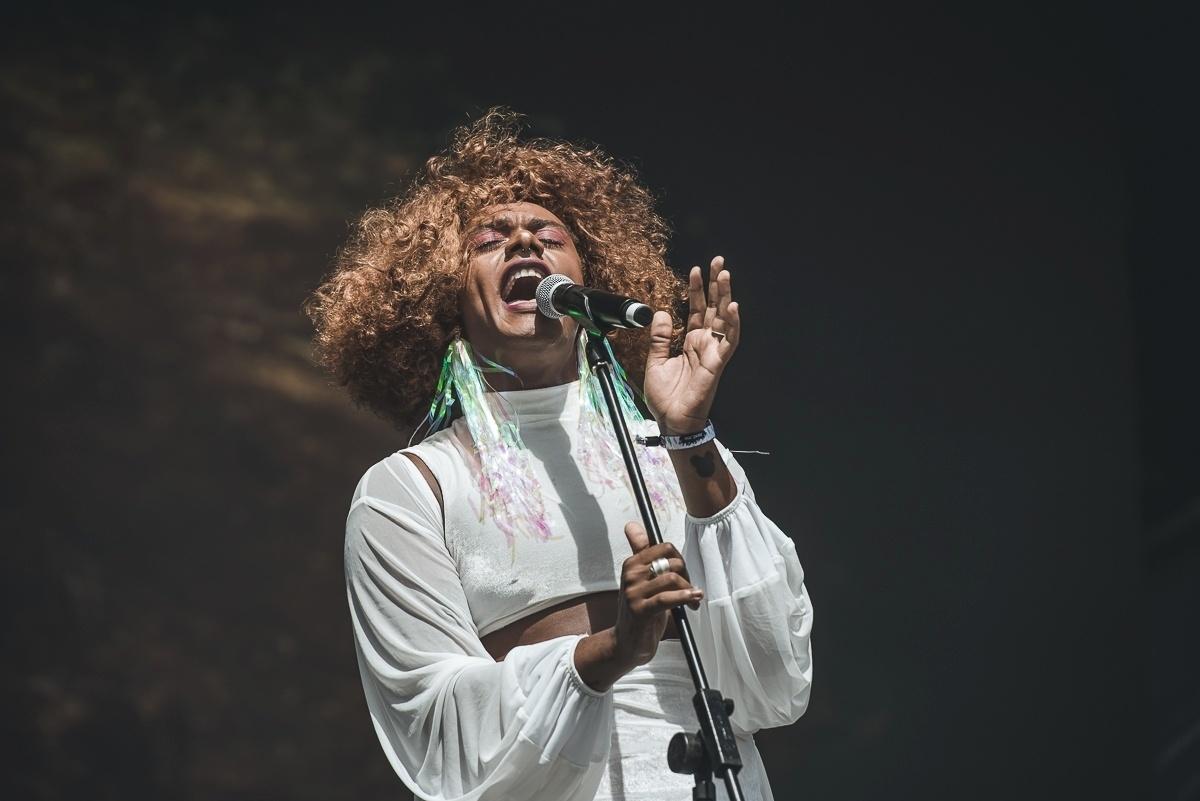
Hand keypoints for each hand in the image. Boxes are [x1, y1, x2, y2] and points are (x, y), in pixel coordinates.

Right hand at [612, 521, 702, 667]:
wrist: (627, 643)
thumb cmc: (640, 610)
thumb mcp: (641, 580)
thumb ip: (640, 553)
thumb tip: (631, 524)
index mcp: (632, 564)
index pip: (664, 547)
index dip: (679, 558)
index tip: (684, 572)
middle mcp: (630, 574)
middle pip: (670, 561)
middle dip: (686, 574)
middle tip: (691, 588)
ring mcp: (633, 592)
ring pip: (671, 578)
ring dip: (689, 589)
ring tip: (694, 599)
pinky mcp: (640, 610)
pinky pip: (667, 598)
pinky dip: (684, 597)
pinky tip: (694, 600)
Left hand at [643, 256, 740, 433]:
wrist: (672, 421)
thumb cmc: (665, 396)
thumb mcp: (655, 361)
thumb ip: (659, 338)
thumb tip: (662, 312)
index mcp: (690, 341)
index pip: (696, 309)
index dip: (696, 290)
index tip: (695, 269)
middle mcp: (704, 343)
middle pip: (713, 308)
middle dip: (715, 284)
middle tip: (718, 261)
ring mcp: (713, 352)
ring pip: (723, 319)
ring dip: (726, 296)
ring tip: (725, 275)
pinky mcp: (717, 363)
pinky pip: (729, 341)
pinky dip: (732, 324)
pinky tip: (733, 307)